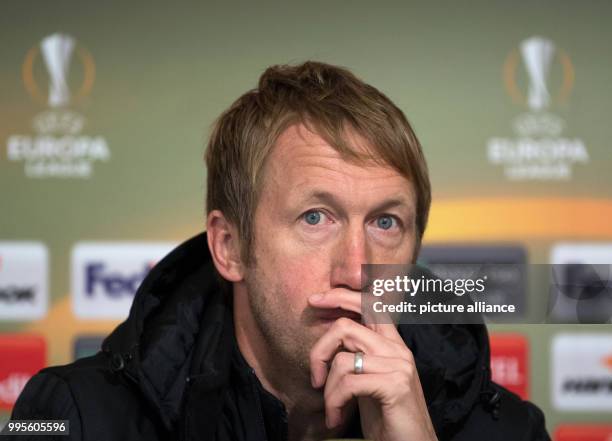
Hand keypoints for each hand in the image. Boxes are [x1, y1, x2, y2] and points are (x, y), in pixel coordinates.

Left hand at [308, 290, 437, 440]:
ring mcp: (399, 366)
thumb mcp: (367, 380)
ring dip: (328, 389)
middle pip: (346, 327)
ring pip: (342, 359)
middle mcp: (397, 349)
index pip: (369, 303)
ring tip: (332, 409)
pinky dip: (334, 402)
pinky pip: (349, 383)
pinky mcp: (395, 385)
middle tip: (315, 379)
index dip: (340, 296)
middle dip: (319, 352)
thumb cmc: (386, 417)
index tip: (314, 300)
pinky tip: (336, 418)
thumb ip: (354, 358)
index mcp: (391, 344)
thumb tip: (326, 344)